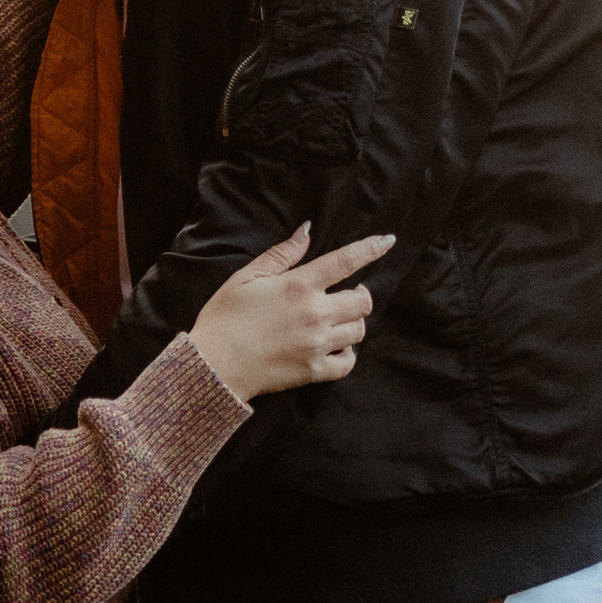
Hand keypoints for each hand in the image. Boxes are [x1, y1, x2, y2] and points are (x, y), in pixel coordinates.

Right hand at [185, 224, 393, 402]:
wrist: (213, 365)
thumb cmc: (225, 317)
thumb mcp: (247, 277)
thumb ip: (282, 254)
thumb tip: (307, 231)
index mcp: (299, 286)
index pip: (346, 261)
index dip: (371, 249)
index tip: (387, 241)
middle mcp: (315, 314)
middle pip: (363, 302)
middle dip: (361, 295)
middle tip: (350, 294)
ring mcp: (317, 344)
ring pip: (358, 331)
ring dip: (353, 323)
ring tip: (338, 320)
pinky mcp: (314, 371)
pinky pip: (348, 363)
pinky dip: (347, 354)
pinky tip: (336, 348)